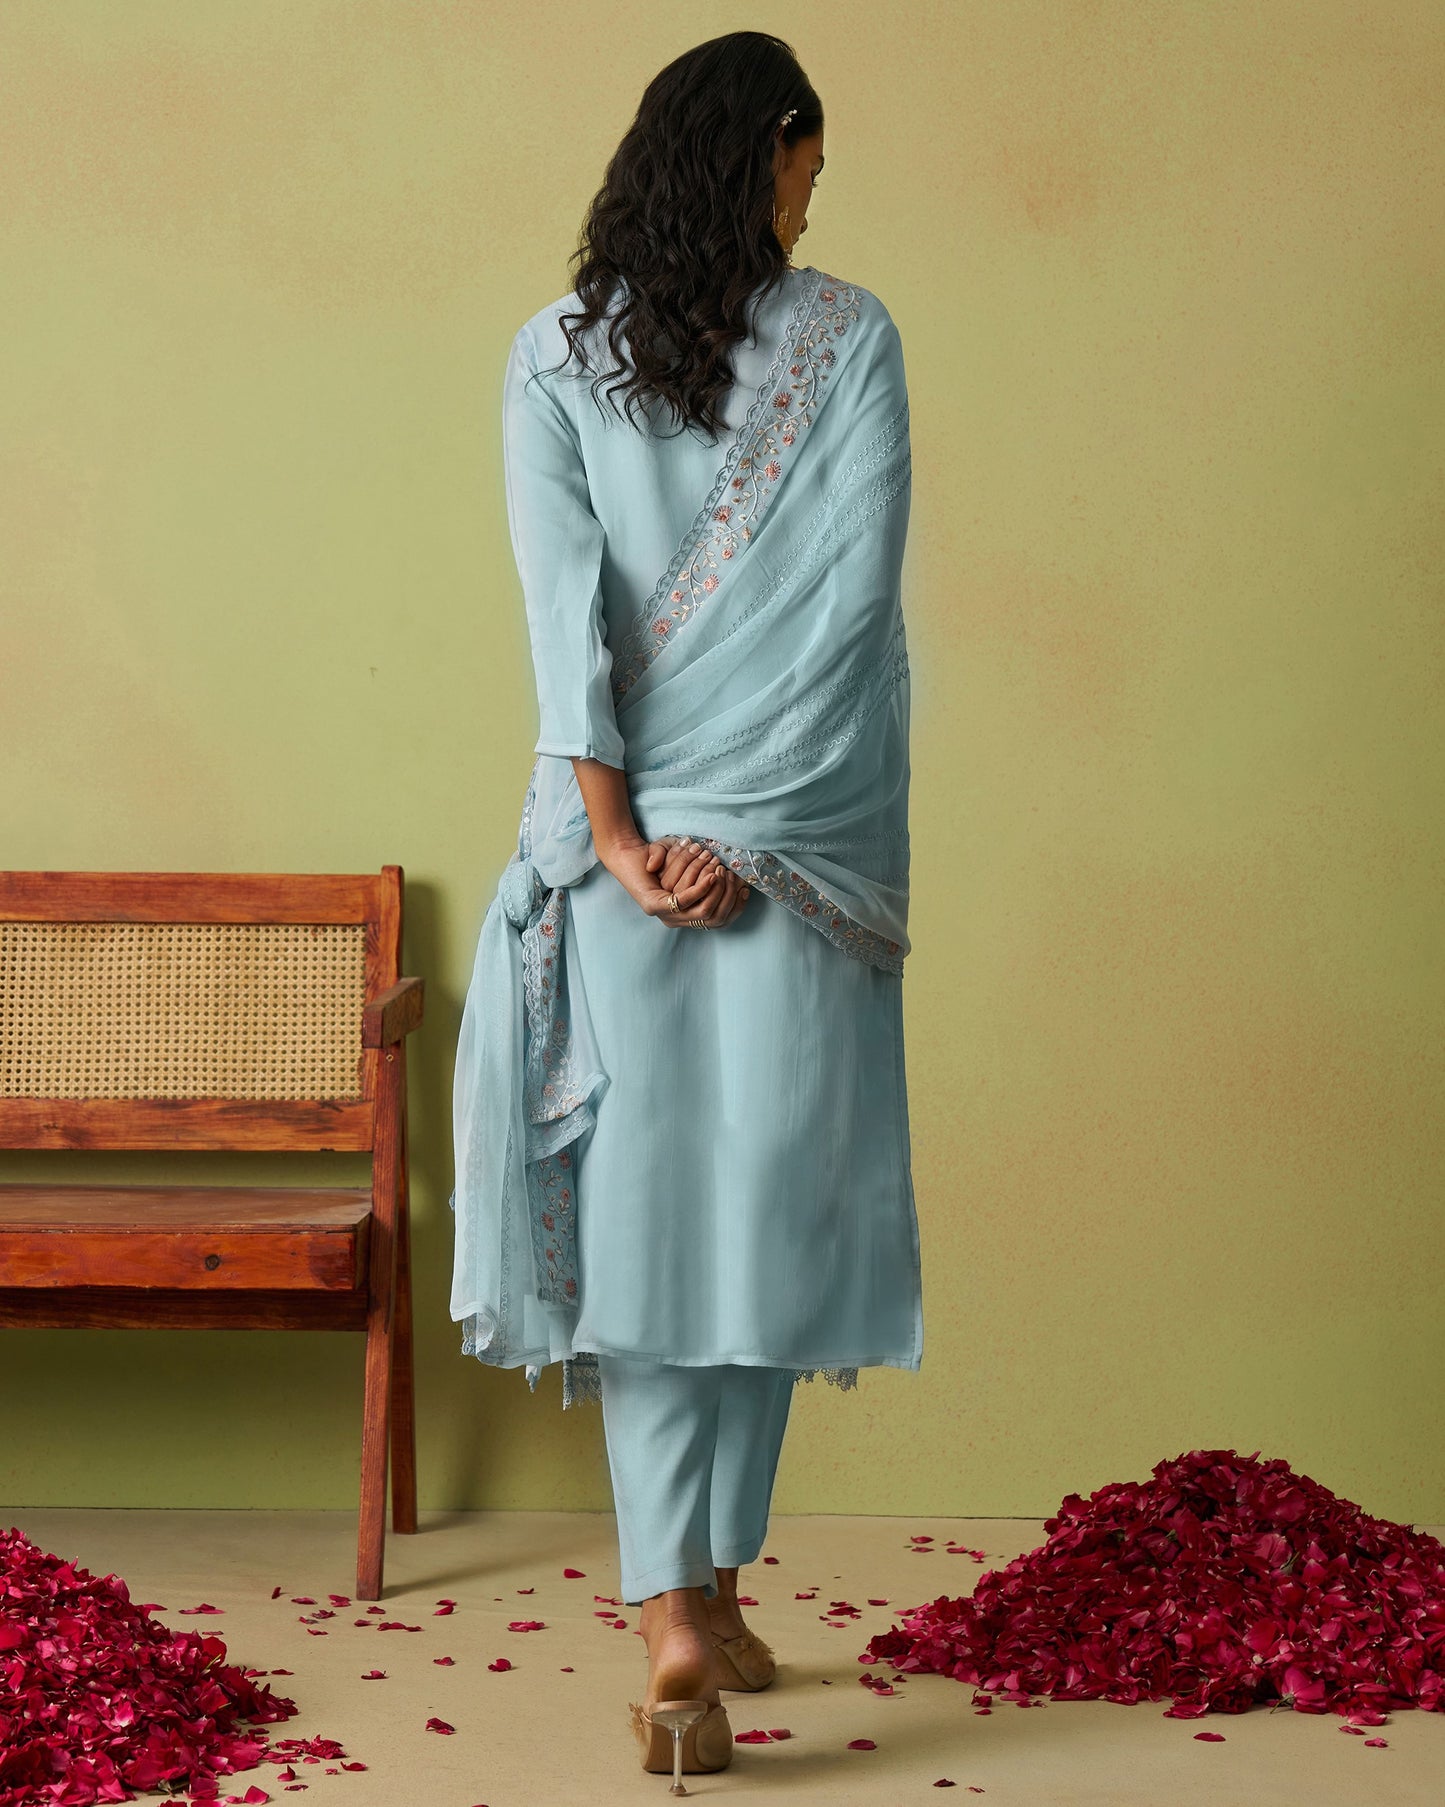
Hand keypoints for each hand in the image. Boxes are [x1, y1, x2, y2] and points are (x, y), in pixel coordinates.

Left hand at [598, 833, 750, 927]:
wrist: (627, 853)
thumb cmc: (658, 857)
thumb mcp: (687, 864)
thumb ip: (708, 872)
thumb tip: (734, 874)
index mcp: (685, 915)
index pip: (719, 920)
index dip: (736, 906)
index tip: (745, 888)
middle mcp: (675, 920)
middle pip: (715, 919)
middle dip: (728, 896)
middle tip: (731, 874)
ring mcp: (664, 916)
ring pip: (703, 912)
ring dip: (717, 891)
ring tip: (721, 871)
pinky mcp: (653, 907)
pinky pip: (684, 902)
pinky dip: (701, 889)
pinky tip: (711, 876)